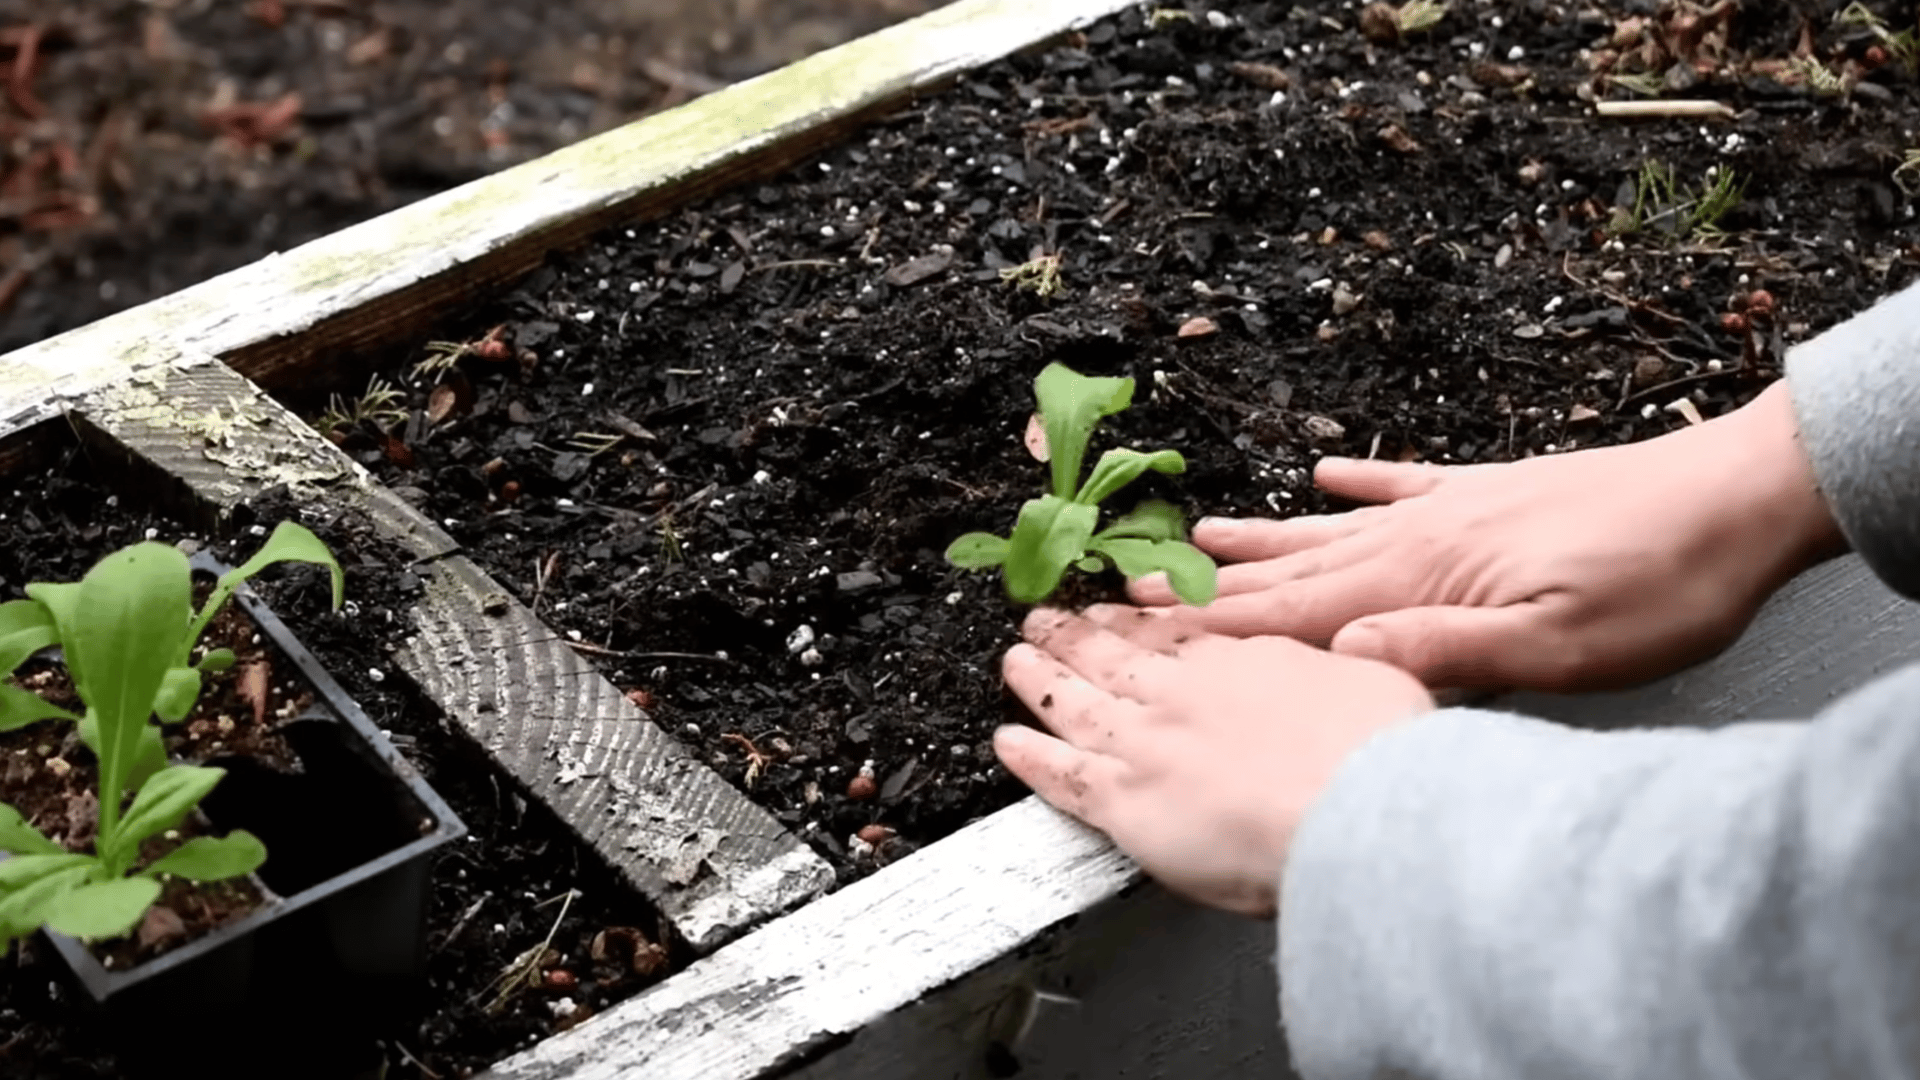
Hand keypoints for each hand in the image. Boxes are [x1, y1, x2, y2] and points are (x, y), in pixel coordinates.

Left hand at [995, 605, 1433, 915]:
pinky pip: (1059, 774)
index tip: (1119, 609)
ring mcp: (1144, 743)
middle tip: (1046, 616)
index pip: (1176, 633)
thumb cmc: (1379, 757)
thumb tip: (1361, 650)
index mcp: (1242, 661)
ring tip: (1016, 658)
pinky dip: (1027, 757)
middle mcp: (1182, 693)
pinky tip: (1005, 743)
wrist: (1356, 815)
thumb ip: (1352, 664)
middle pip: (1113, 654)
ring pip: (1074, 701)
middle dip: (1075, 632)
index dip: (1140, 619)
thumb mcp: (1381, 681)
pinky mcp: (1122, 800)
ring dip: (1039, 676)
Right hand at [1130, 382, 1846, 691]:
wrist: (1737, 497)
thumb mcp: (1560, 646)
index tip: (1140, 624)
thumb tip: (1345, 658)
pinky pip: (1403, 483)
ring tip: (1199, 529)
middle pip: (1295, 567)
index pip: (1295, 610)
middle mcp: (1423, 536)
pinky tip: (1326, 475)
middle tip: (1134, 581)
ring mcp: (1454, 508)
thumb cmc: (1659, 582)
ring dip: (1263, 537)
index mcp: (1424, 579)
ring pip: (1333, 527)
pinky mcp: (1492, 494)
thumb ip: (1448, 651)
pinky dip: (1358, 483)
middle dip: (1210, 582)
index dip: (1213, 621)